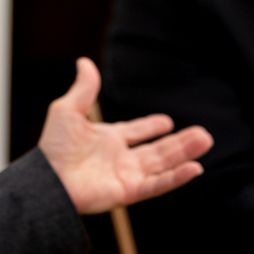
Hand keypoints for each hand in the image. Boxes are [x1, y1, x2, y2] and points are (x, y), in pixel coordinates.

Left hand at [37, 57, 213, 214]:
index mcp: (107, 139)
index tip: (167, 121)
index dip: (150, 127)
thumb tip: (85, 61)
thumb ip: (84, 88)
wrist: (47, 179)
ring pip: (163, 164)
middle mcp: (120, 159)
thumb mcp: (68, 110)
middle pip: (157, 149)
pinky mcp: (128, 191)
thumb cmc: (52, 148)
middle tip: (204, 134)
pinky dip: (177, 177)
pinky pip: (158, 184)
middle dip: (180, 142)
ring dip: (185, 154)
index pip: (135, 132)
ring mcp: (126, 175)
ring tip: (205, 141)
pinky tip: (195, 168)